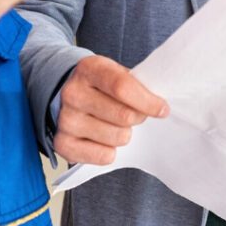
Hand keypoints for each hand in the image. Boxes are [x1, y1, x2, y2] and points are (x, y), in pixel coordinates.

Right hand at [54, 54, 168, 164]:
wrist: (69, 94)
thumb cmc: (102, 85)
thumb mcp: (116, 73)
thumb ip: (136, 85)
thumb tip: (160, 107)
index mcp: (89, 69)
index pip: (122, 87)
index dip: (148, 101)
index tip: (163, 109)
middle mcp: (72, 93)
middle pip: (123, 116)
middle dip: (139, 117)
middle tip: (136, 115)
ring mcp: (66, 119)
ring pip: (117, 137)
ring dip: (124, 134)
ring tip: (116, 124)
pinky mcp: (62, 144)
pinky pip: (104, 156)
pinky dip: (110, 150)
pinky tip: (103, 138)